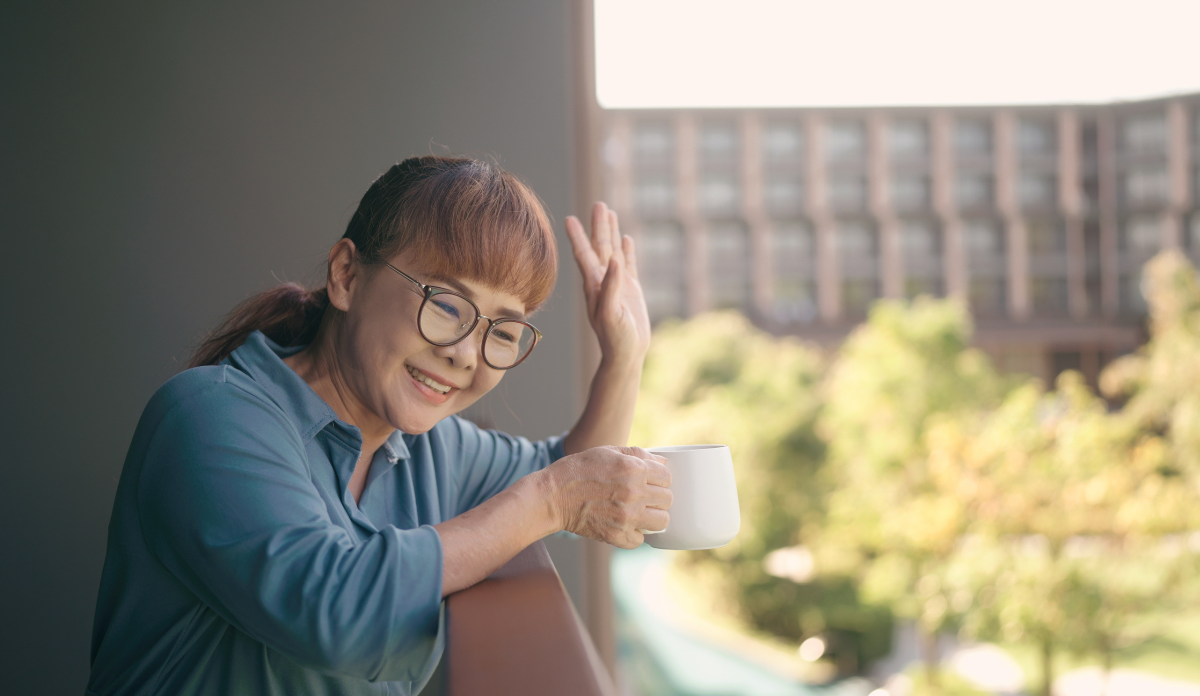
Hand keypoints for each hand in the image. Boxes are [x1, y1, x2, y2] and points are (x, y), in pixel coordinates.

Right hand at [543, 446, 671, 548]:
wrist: (553, 495)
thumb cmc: (579, 470)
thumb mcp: (608, 452)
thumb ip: (638, 455)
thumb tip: (662, 462)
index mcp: (634, 469)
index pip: (667, 477)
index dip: (660, 478)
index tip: (651, 481)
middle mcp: (634, 492)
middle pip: (668, 499)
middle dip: (658, 497)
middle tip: (643, 497)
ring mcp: (627, 516)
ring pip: (662, 521)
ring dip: (653, 517)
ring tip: (639, 512)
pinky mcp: (617, 535)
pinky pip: (640, 539)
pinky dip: (634, 534)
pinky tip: (624, 524)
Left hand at [565, 202, 651, 367]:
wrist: (625, 354)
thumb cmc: (615, 337)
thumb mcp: (610, 313)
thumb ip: (611, 288)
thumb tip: (615, 262)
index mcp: (594, 285)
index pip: (584, 255)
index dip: (577, 237)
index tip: (569, 219)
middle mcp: (602, 281)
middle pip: (599, 247)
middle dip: (598, 226)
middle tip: (598, 204)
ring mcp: (617, 284)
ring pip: (613, 252)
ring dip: (611, 233)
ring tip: (609, 212)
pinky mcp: (631, 290)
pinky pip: (628, 265)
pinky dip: (627, 251)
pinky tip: (627, 238)